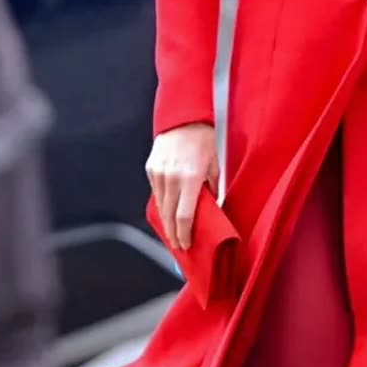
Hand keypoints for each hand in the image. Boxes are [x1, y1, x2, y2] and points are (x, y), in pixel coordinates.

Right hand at [145, 122, 218, 250]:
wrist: (183, 120)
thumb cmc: (203, 141)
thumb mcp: (214, 165)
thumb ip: (212, 188)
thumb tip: (212, 206)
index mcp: (190, 178)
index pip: (184, 215)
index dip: (185, 233)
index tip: (186, 244)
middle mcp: (172, 178)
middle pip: (169, 215)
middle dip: (173, 233)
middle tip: (178, 246)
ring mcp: (159, 173)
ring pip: (160, 206)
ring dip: (165, 222)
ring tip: (171, 234)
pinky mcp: (151, 169)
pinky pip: (156, 193)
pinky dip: (161, 204)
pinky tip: (165, 213)